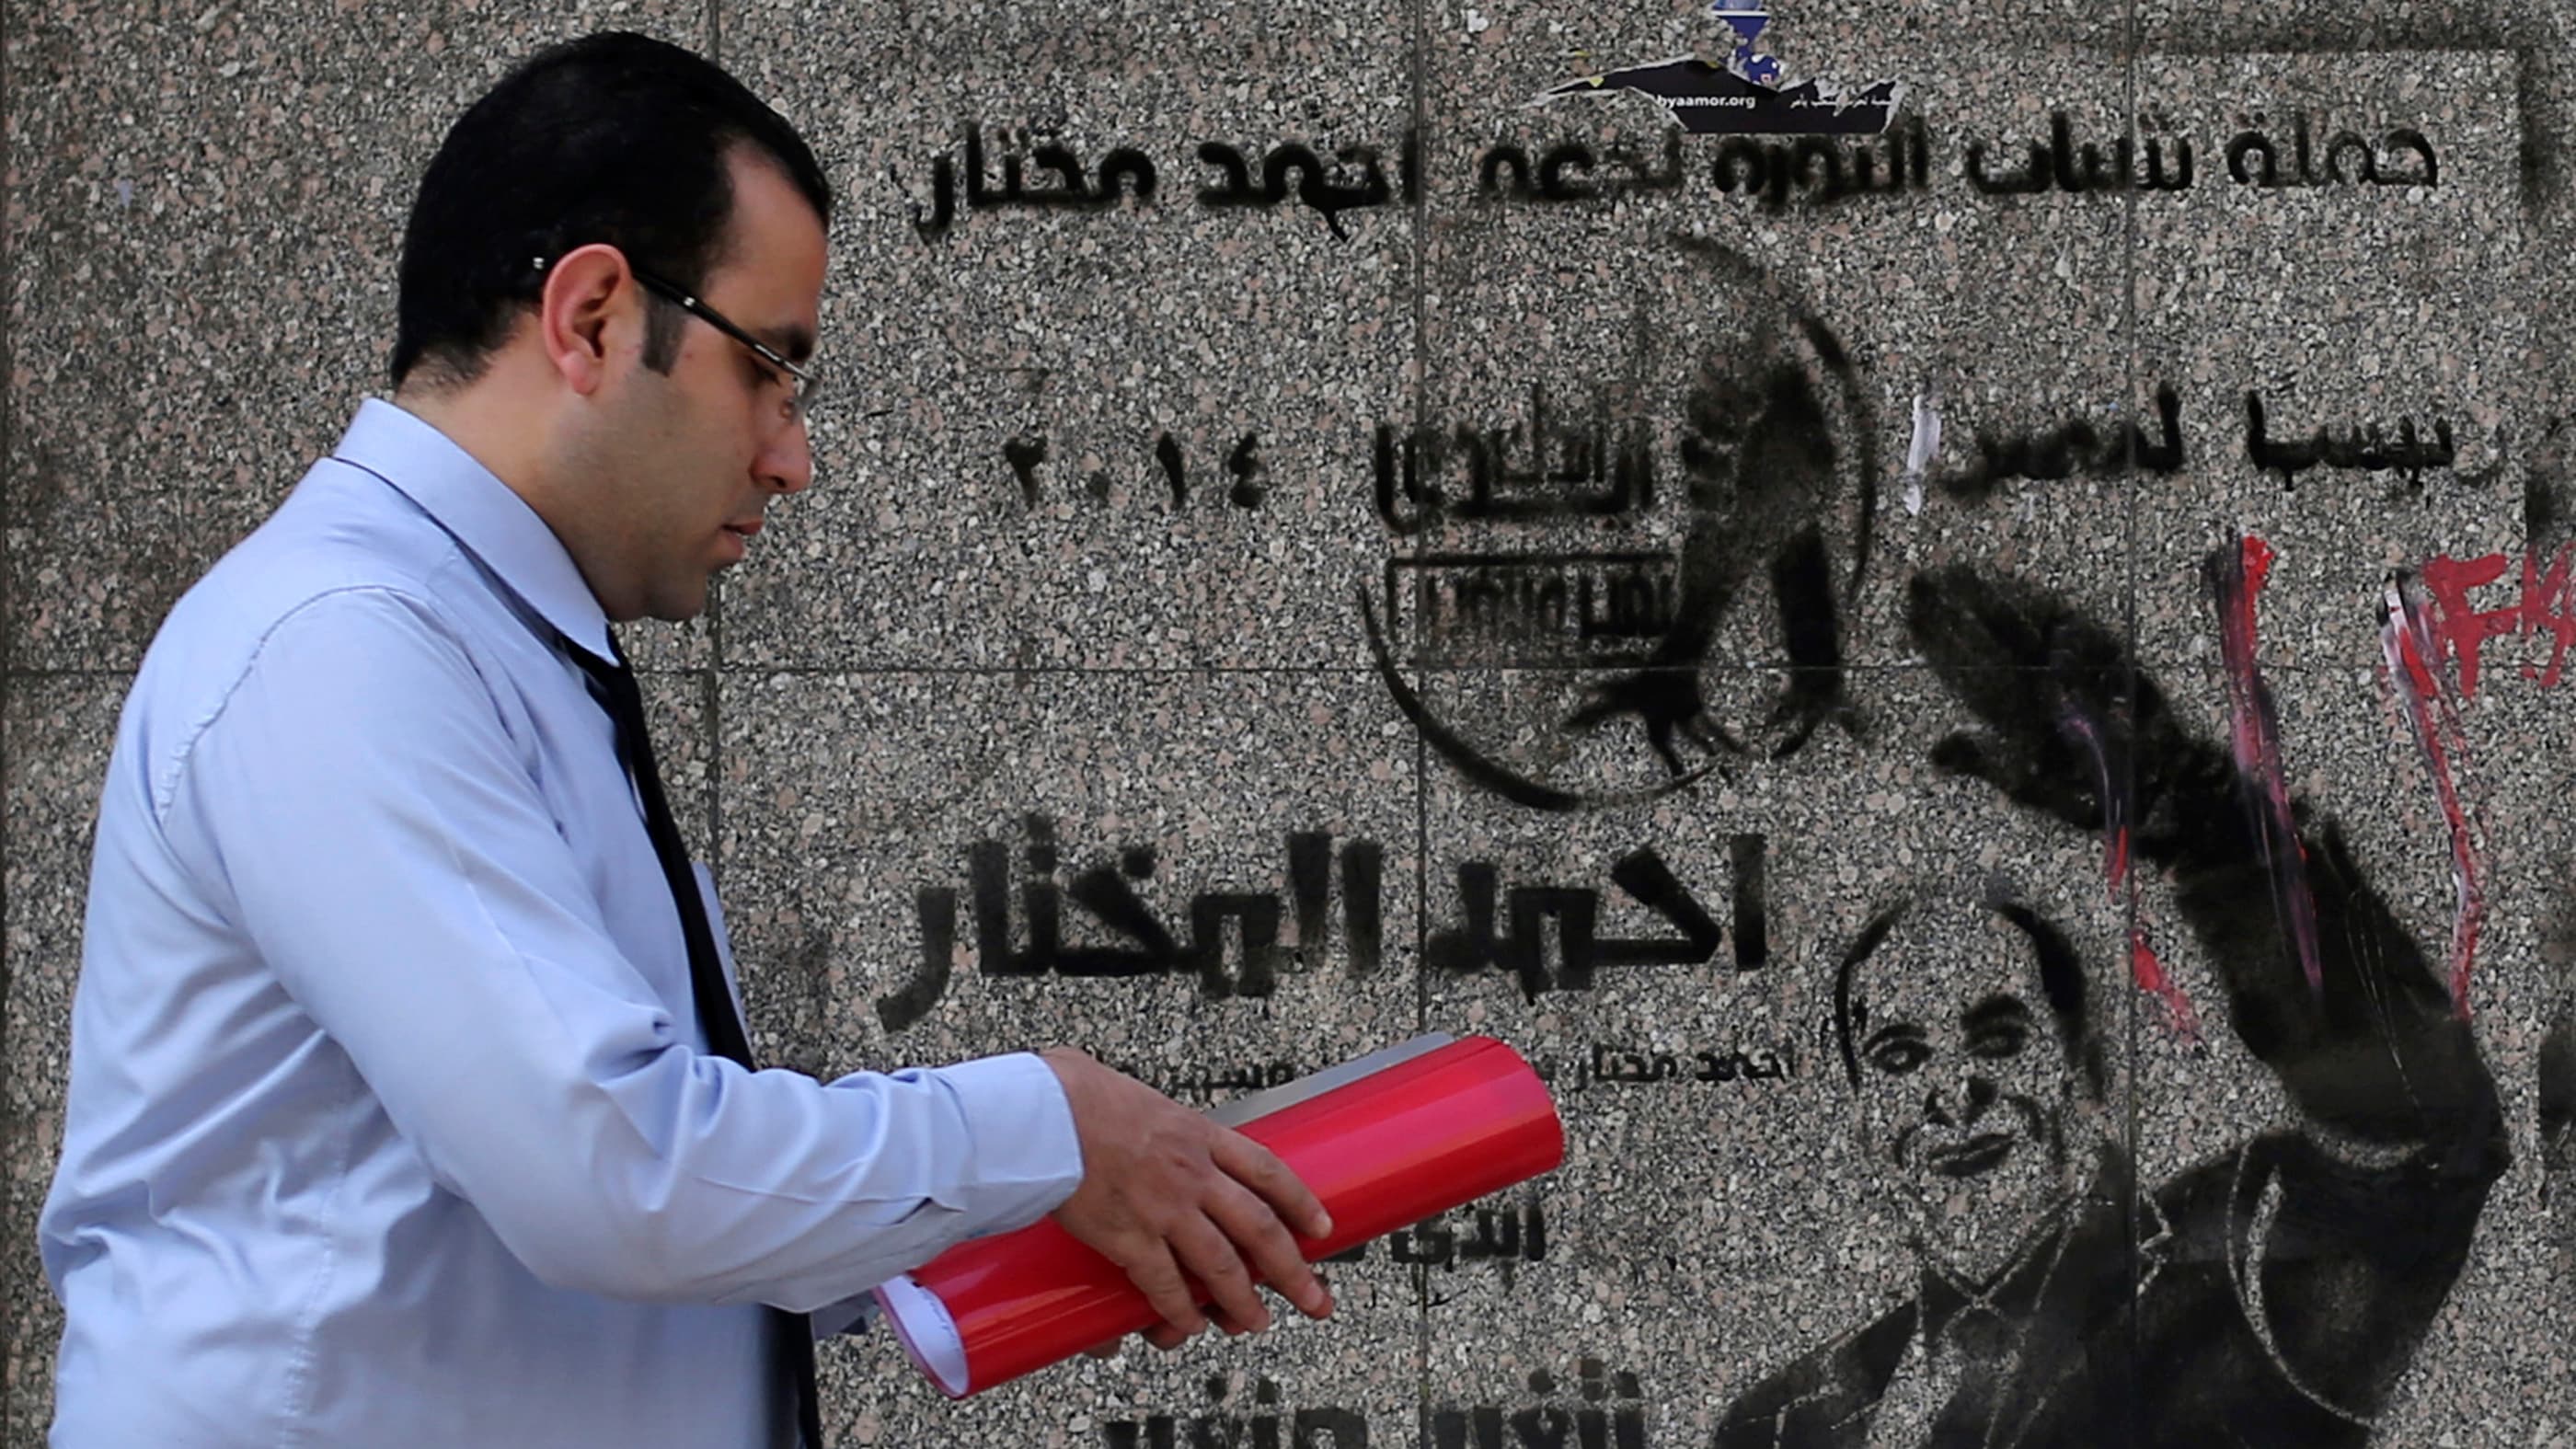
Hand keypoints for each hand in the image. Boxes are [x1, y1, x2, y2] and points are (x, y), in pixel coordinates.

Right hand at [1041, 1047, 1334, 1341]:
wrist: (1042, 1113)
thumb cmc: (1077, 1094)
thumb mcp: (1139, 1098)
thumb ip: (1157, 1121)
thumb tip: (1146, 1121)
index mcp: (1198, 1135)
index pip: (1268, 1171)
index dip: (1300, 1202)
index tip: (1322, 1227)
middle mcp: (1192, 1174)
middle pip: (1260, 1228)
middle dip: (1293, 1270)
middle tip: (1315, 1299)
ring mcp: (1164, 1209)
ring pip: (1221, 1266)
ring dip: (1242, 1301)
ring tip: (1255, 1325)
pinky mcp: (1129, 1237)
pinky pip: (1164, 1285)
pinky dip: (1179, 1311)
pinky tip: (1188, 1326)